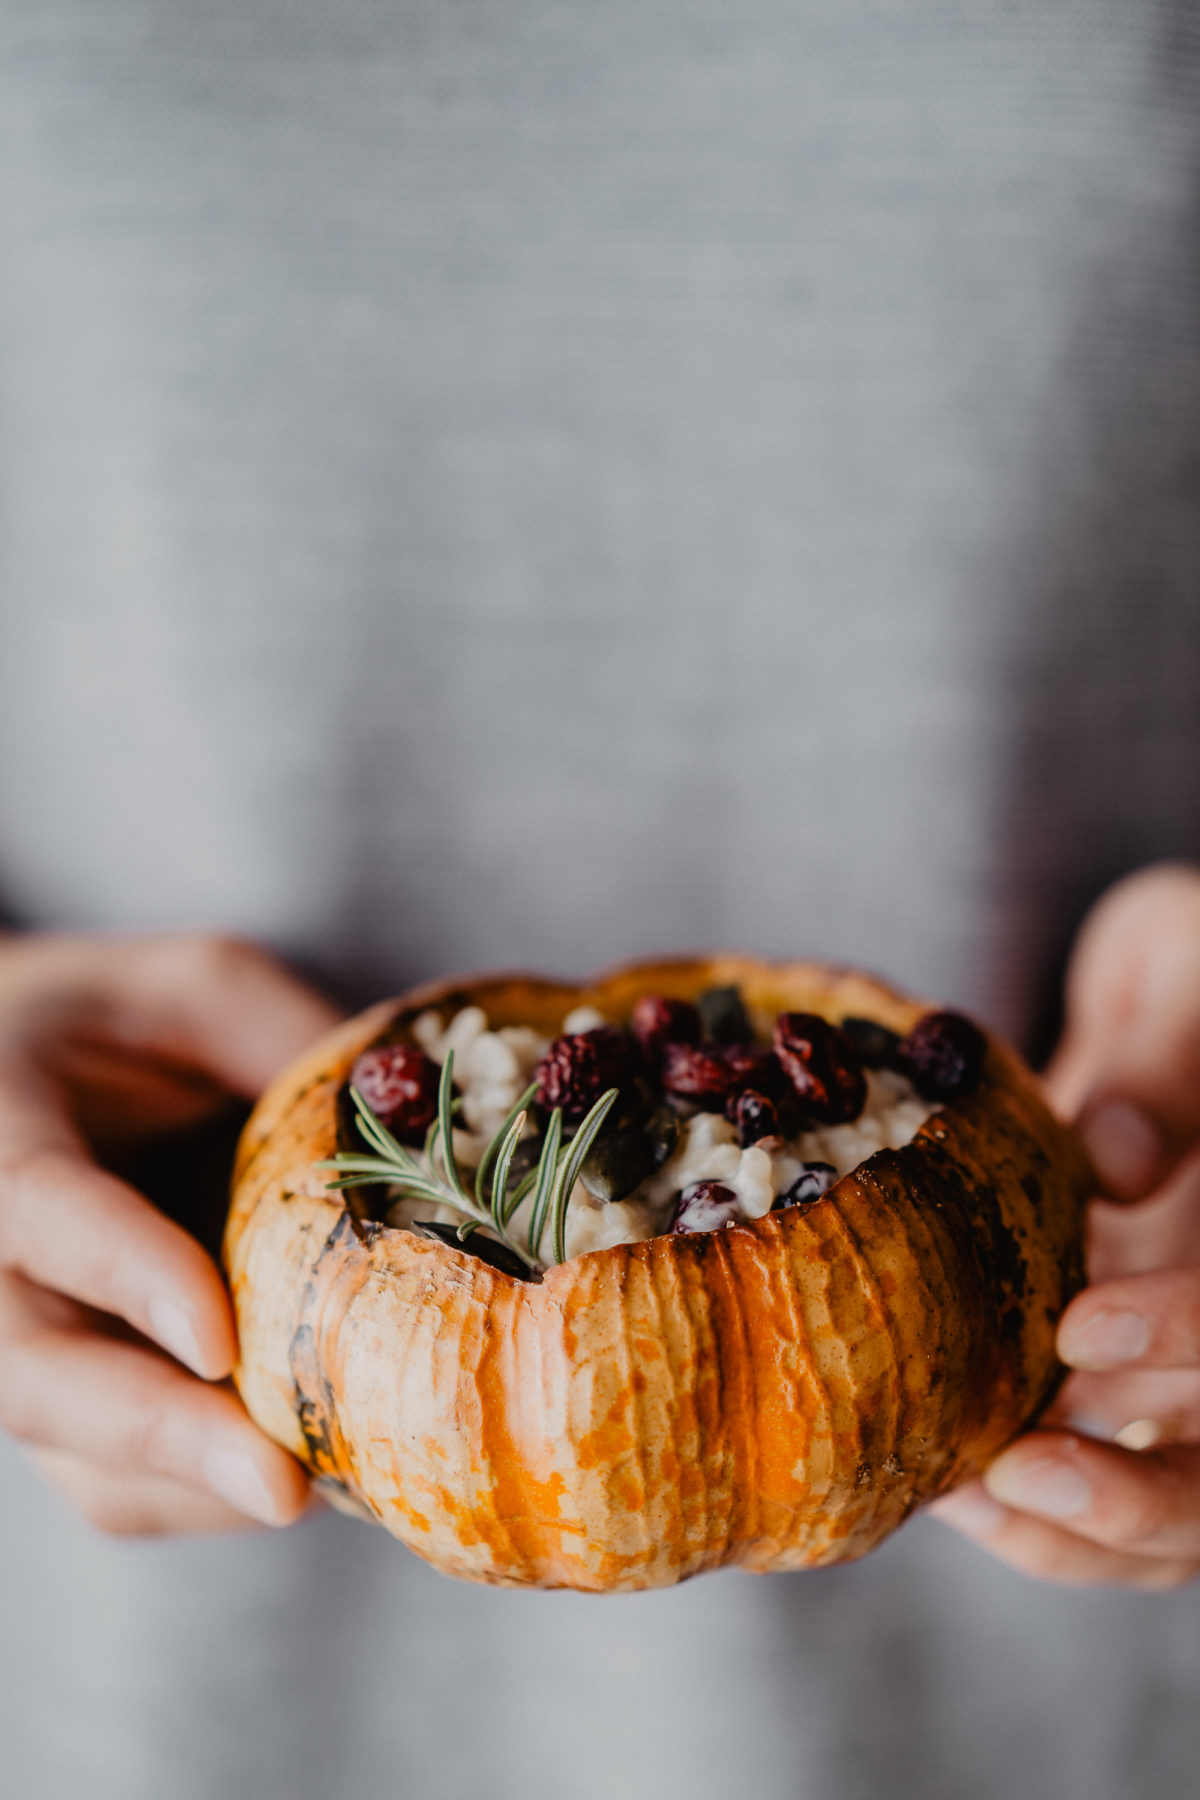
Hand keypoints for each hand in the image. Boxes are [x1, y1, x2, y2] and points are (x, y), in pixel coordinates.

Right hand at [0, 932, 340, 1533]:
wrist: (22, 1077)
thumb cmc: (119, 1023)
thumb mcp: (197, 987)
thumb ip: (281, 1039)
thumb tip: (420, 1122)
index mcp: (1, 1131)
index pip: (44, 1212)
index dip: (130, 1275)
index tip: (220, 1340)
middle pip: (37, 1376)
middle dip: (160, 1435)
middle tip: (280, 1487)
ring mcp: (20, 1345)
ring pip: (83, 1456)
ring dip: (205, 1484)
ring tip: (341, 1487)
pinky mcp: (68, 1406)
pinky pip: (122, 1483)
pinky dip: (214, 1493)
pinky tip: (320, 1473)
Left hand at [932, 865, 1199, 1586]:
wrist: (1172, 1000)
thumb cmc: (1197, 968)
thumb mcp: (1192, 978)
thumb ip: (1167, 1065)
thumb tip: (1114, 1161)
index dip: (1191, 1337)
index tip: (1084, 1322)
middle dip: (1136, 1501)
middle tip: (1012, 1475)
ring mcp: (1185, 1365)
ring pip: (1165, 1503)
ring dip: (1065, 1524)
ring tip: (944, 1491)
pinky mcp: (1115, 1369)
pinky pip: (1084, 1460)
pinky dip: (1016, 1489)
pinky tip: (924, 1460)